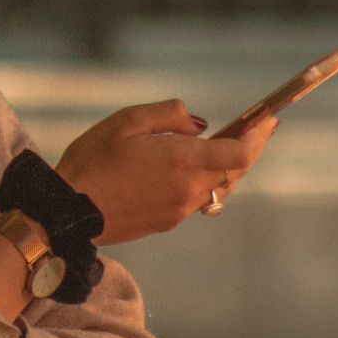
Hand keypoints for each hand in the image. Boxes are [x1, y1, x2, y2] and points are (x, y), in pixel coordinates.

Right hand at [55, 99, 277, 243]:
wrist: (68, 213)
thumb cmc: (93, 161)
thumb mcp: (126, 121)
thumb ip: (169, 115)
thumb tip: (199, 125)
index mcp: (183, 161)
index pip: (240, 153)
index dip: (259, 136)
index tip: (269, 119)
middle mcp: (189, 189)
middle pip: (236, 172)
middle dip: (249, 149)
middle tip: (256, 128)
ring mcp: (179, 210)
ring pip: (219, 188)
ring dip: (227, 168)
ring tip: (226, 146)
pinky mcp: (166, 222)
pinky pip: (197, 200)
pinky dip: (204, 181)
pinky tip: (191, 169)